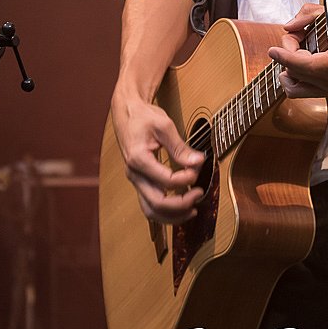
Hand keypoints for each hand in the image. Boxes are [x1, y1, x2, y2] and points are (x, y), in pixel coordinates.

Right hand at [111, 88, 204, 224]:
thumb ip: (180, 147)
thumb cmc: (144, 117)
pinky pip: (149, 205)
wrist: (128, 113)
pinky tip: (180, 209)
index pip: (166, 181)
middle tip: (199, 194)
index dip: (186, 179)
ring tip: (192, 210)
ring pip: (151, 210)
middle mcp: (134, 174)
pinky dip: (165, 212)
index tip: (198, 169)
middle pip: (157, 203)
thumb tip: (198, 161)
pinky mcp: (139, 182)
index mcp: (138, 159)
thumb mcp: (164, 126)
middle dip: (181, 204)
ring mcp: (135, 180)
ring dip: (172, 215)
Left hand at [268, 3, 327, 97]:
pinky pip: (302, 92)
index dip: (283, 55)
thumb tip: (290, 26)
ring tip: (299, 50)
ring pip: (294, 87)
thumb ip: (311, 14)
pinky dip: (295, 78)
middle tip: (299, 34)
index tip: (273, 49)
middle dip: (289, 51)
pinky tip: (300, 63)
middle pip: (294, 71)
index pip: (300, 64)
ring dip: (289, 68)